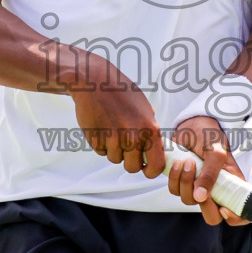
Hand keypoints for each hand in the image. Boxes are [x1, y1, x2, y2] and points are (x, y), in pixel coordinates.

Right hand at [68, 53, 166, 176]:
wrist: (95, 81)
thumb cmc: (121, 92)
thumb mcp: (144, 108)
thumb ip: (150, 130)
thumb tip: (157, 151)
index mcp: (150, 128)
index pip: (156, 165)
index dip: (151, 171)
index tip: (146, 169)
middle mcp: (133, 136)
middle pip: (132, 167)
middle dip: (128, 161)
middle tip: (125, 147)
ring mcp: (113, 139)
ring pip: (115, 159)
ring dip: (114, 150)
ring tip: (112, 129)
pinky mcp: (96, 139)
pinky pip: (101, 152)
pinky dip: (101, 144)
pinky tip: (102, 126)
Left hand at [164, 116, 249, 226]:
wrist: (193, 124)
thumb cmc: (211, 136)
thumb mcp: (216, 153)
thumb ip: (210, 175)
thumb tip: (200, 197)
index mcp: (232, 186)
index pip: (239, 214)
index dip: (235, 218)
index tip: (224, 210)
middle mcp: (216, 191)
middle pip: (211, 216)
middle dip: (204, 204)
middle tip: (199, 185)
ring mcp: (199, 187)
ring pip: (189, 201)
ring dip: (185, 184)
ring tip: (188, 162)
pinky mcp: (183, 181)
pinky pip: (175, 190)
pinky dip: (175, 179)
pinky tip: (178, 163)